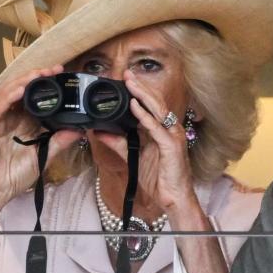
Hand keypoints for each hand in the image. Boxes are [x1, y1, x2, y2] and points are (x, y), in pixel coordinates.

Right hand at [0, 65, 82, 206]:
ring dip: (25, 80)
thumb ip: (60, 141)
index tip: (65, 76)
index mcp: (26, 120)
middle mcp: (13, 115)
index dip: (48, 84)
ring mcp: (0, 118)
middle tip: (56, 69)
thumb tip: (80, 130)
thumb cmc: (18, 173)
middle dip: (39, 76)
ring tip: (40, 74)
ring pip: (11, 91)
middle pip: (24, 88)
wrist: (0, 188)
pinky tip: (21, 89)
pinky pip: (0, 105)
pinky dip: (10, 95)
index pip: (37, 96)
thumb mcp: (45, 154)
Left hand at [94, 71, 198, 216]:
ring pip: (158, 109)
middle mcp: (170, 129)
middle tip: (126, 73)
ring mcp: (173, 136)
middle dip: (141, 87)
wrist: (173, 199)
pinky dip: (145, 116)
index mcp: (163, 130)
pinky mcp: (171, 146)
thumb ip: (118, 143)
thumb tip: (99, 132)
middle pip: (156, 102)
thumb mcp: (133, 157)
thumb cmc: (159, 179)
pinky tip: (135, 106)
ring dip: (143, 95)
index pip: (151, 105)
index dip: (139, 91)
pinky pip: (156, 127)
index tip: (125, 80)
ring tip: (130, 83)